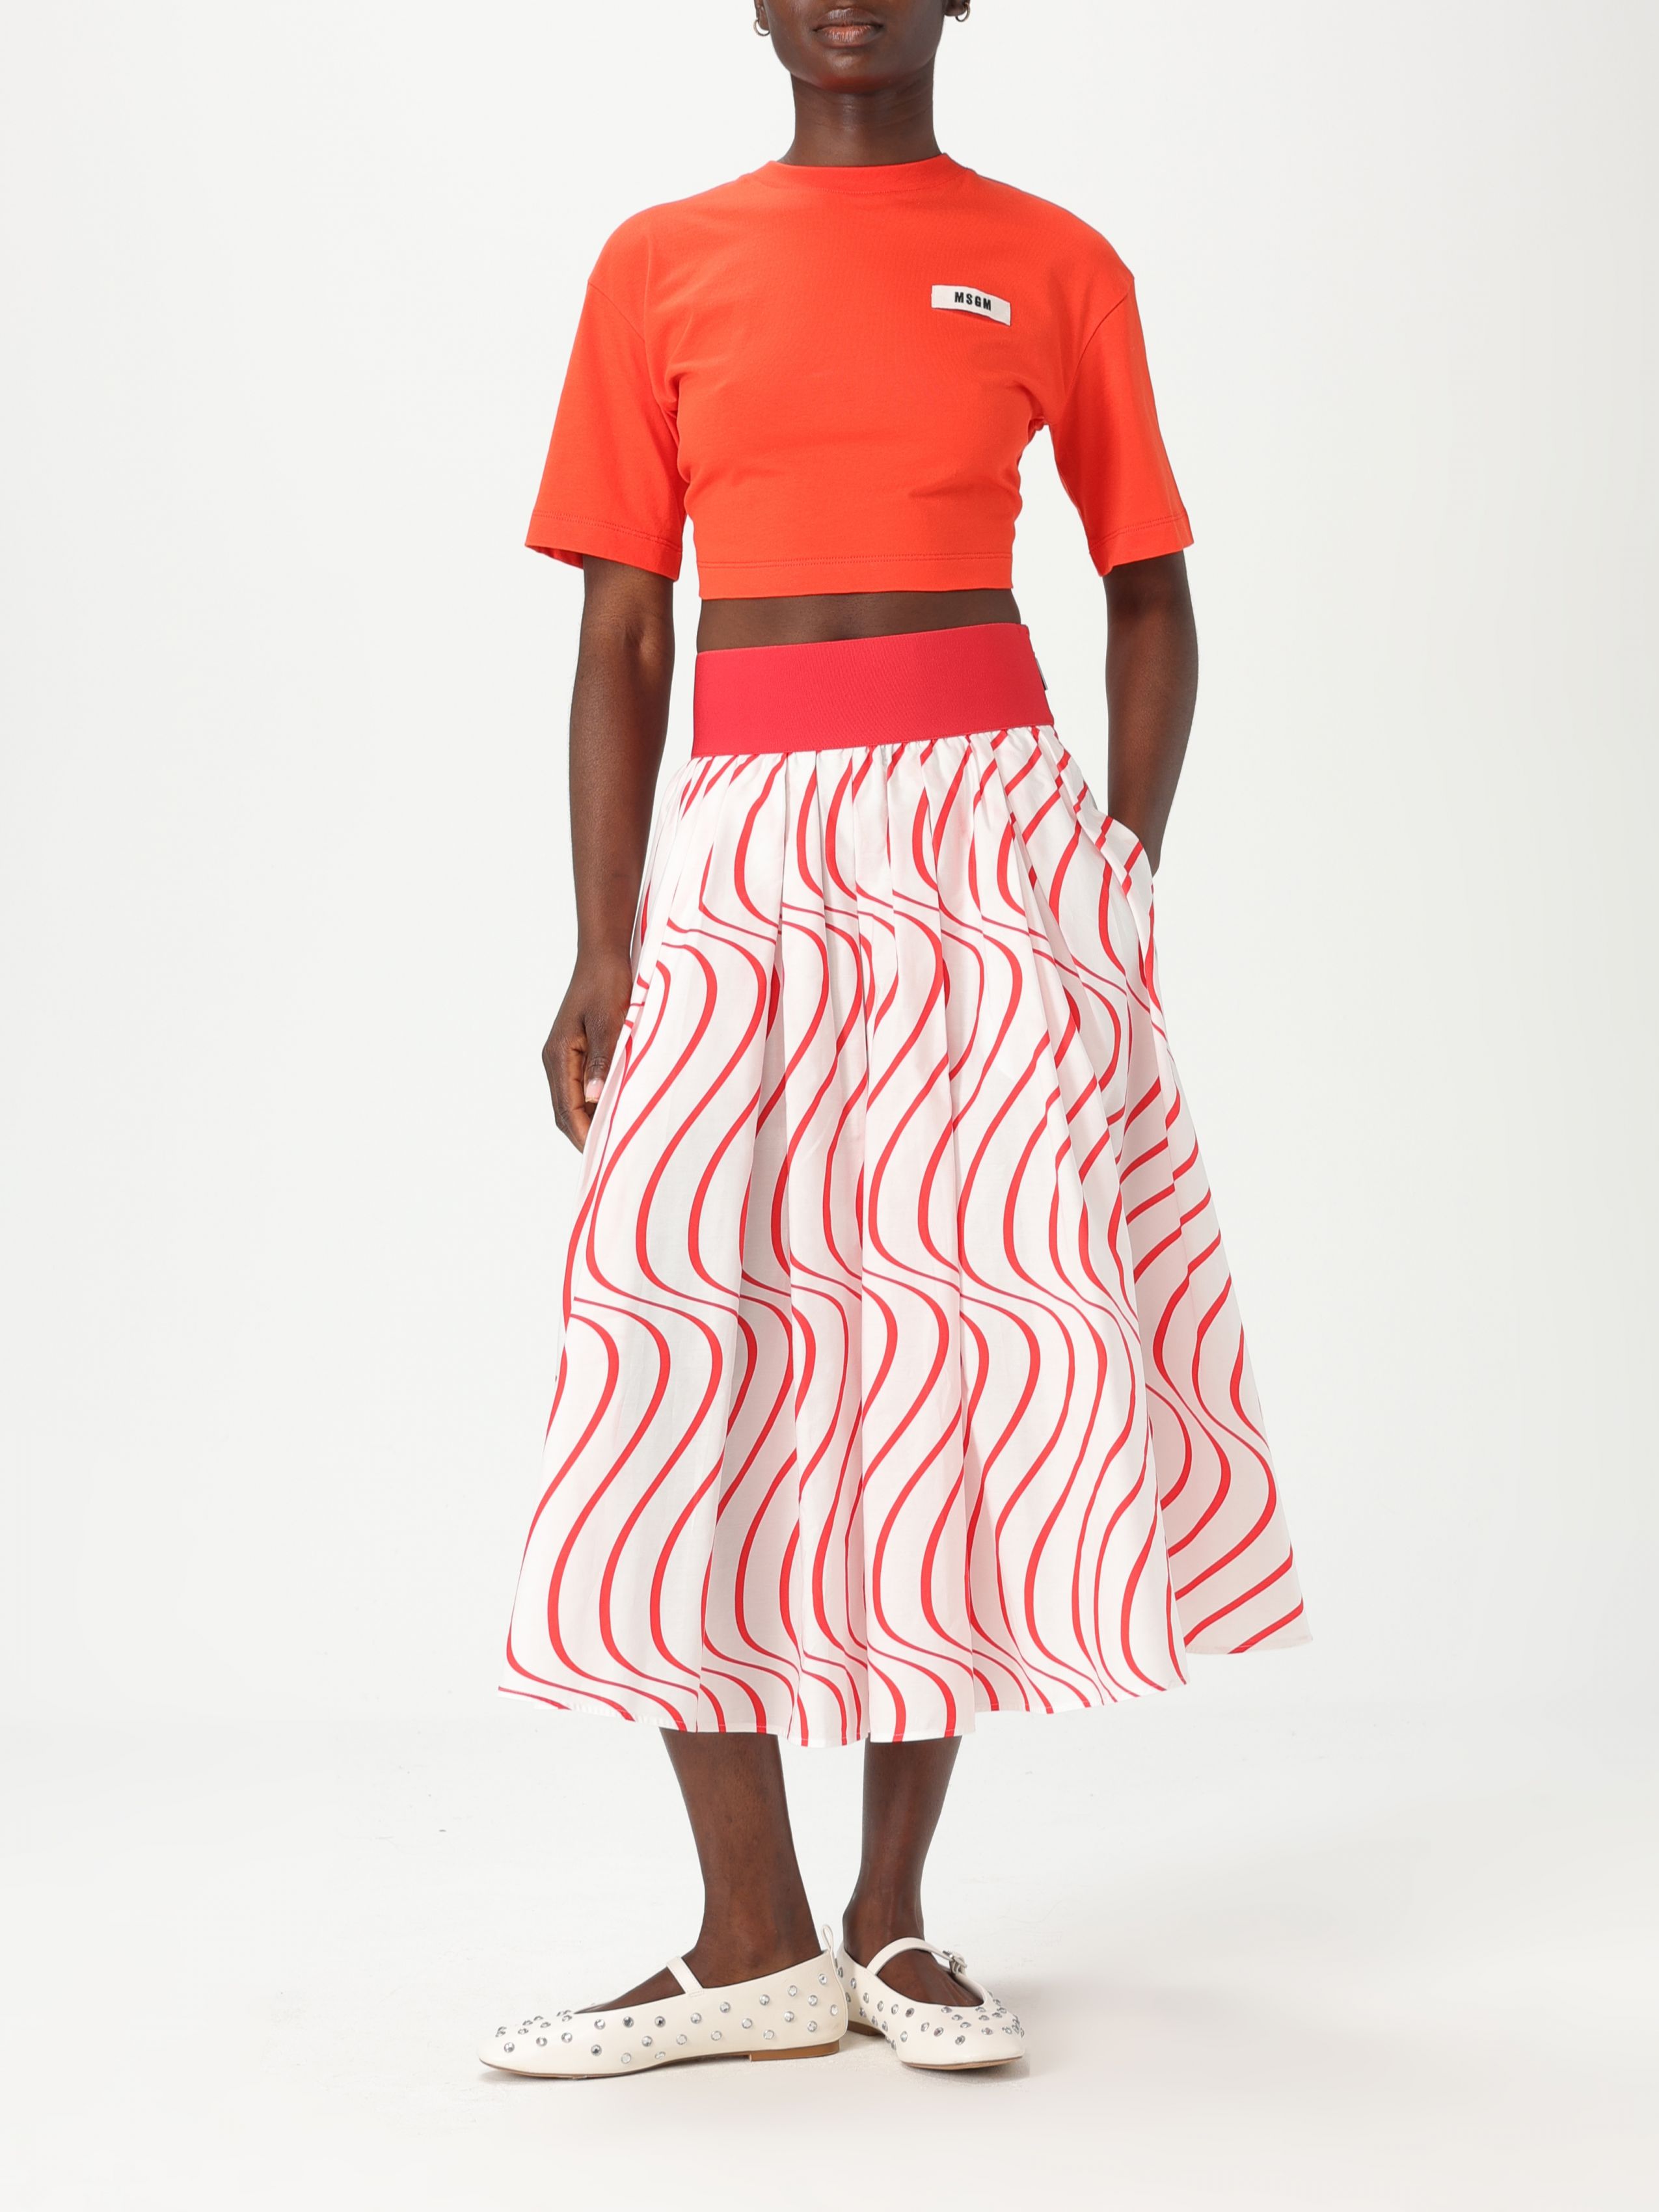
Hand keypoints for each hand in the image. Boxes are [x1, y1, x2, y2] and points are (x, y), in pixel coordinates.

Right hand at [542, 947, 633, 1151]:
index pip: (568, 1108)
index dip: (584, 1135)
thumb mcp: (610, 1022)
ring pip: (573, 1101)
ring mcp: (563, 1056)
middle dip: (586, 1135)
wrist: (603, 956)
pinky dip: (596, 1103)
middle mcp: (555, 1059)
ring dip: (591, 1120)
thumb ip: (601, 1060)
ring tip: (617, 1140)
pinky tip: (617, 1110)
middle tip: (613, 1157)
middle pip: (566, 1111)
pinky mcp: (575, 1051)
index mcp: (559, 1055)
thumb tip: (596, 1098)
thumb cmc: (608, 984)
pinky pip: (581, 1086)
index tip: (603, 1157)